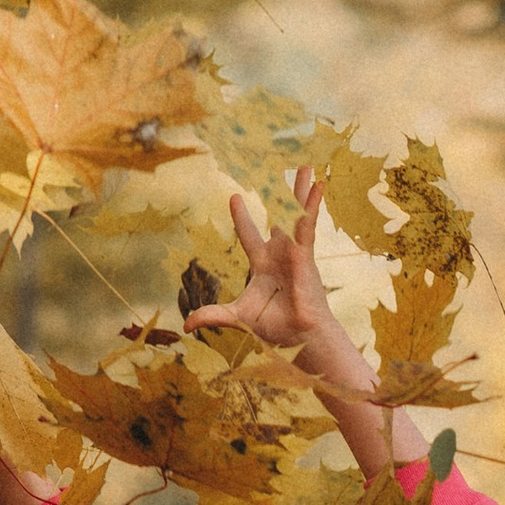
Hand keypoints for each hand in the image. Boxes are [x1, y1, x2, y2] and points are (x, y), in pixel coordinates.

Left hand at [186, 168, 340, 361]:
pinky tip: (319, 185)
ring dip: (301, 190)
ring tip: (307, 167)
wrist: (300, 337)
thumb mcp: (238, 316)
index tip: (234, 197)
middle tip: (277, 172)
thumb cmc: (276, 328)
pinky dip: (313, 205)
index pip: (249, 235)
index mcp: (263, 264)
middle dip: (279, 195)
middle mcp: (280, 253)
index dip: (241, 217)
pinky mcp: (306, 254)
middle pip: (278, 217)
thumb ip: (213, 314)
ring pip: (296, 214)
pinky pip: (308, 225)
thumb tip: (185, 325)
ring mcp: (294, 252)